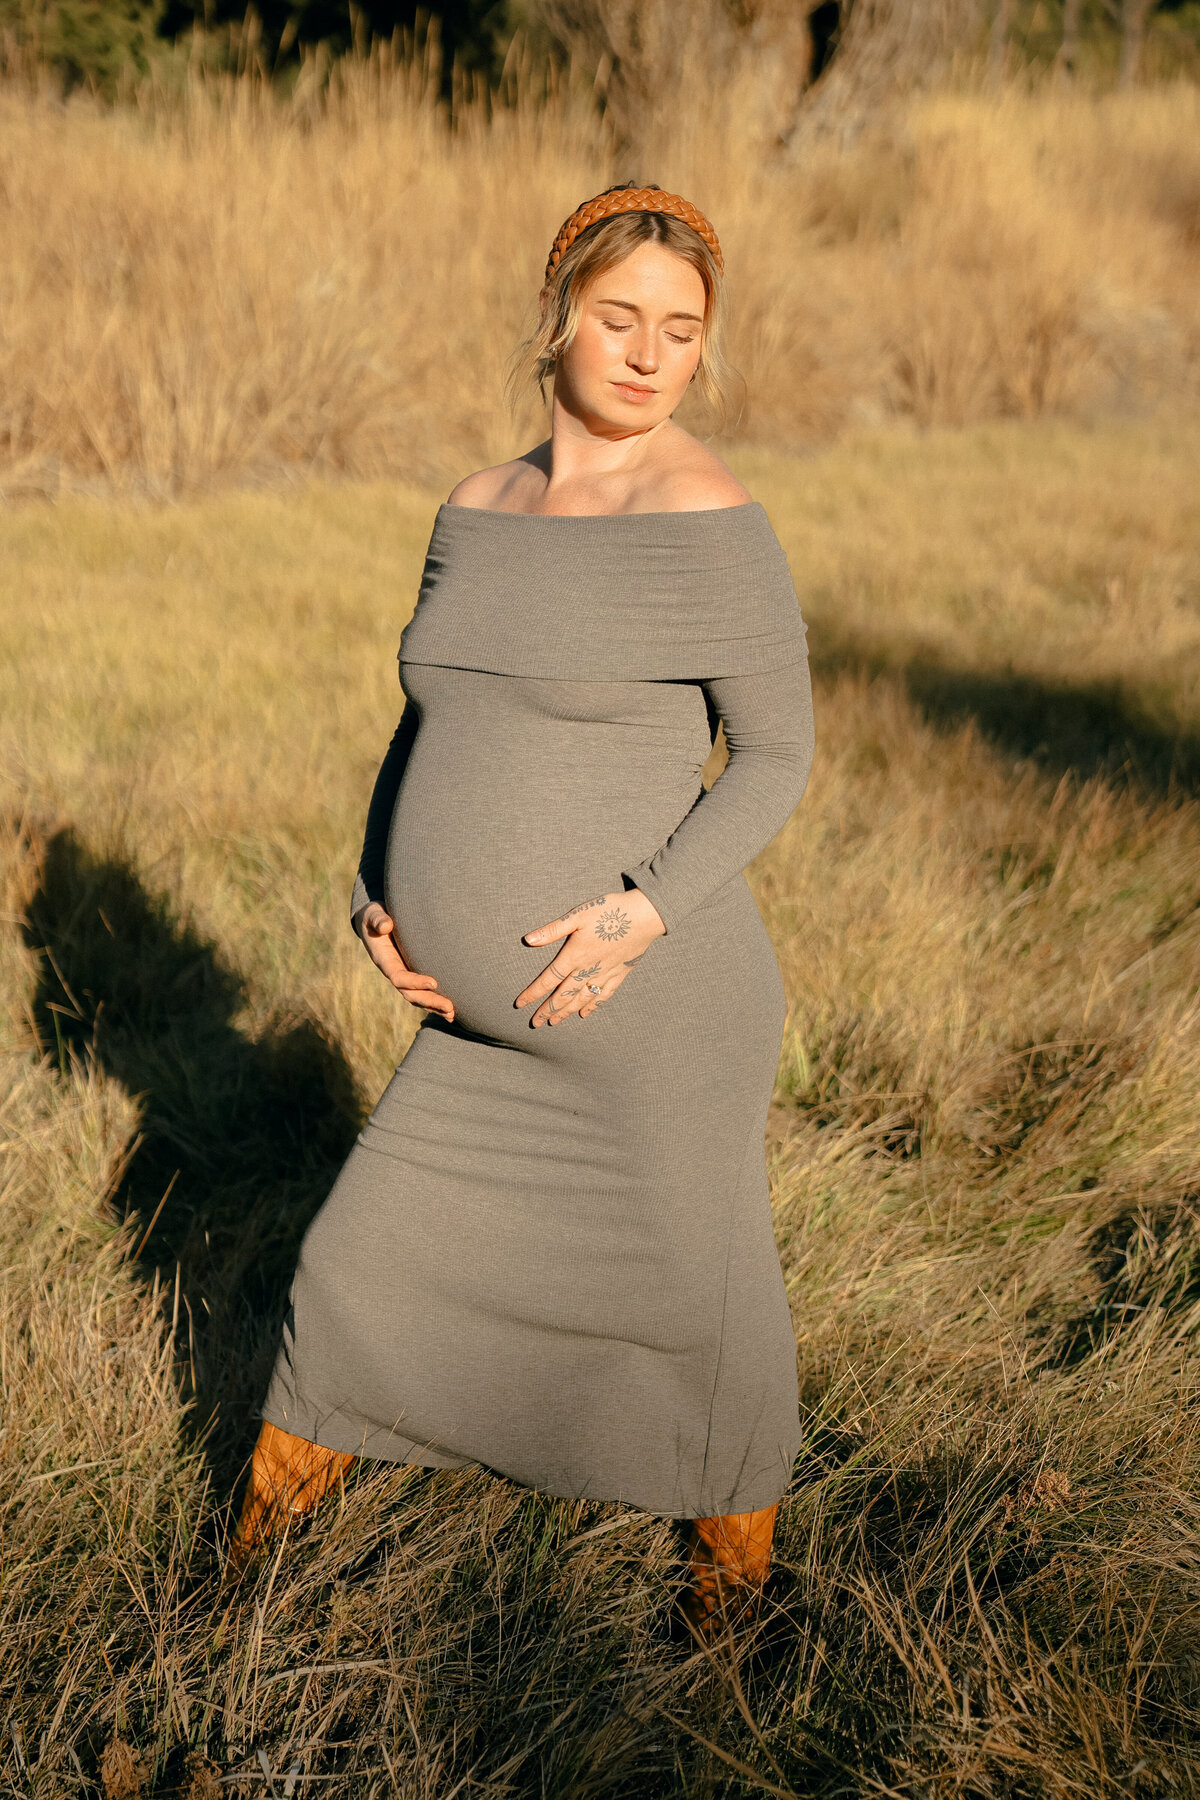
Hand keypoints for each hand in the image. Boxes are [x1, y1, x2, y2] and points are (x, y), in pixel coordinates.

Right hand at [356, 903, 455, 1022]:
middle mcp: (393, 972)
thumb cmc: (374, 915)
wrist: (373, 920)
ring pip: (417, 997)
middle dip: (430, 1001)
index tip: (434, 982)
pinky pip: (422, 992)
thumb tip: (386, 926)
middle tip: (450, 1008)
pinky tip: (449, 1009)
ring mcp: (403, 974)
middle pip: (410, 994)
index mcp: (384, 960)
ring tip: (452, 1014)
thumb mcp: (373, 914)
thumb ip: (378, 920)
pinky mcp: (411, 972)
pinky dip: (435, 1001)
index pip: (399, 977)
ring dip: (434, 1007)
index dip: (415, 982)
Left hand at [514, 888, 665, 1027]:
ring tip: (555, 1022)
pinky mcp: (619, 973)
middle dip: (548, 1010)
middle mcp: (587, 969)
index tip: (520, 1004)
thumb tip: (528, 939)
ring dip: (567, 1012)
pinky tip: (585, 1014)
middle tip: (536, 1023)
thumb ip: (553, 930)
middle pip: (563, 995)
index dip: (532, 993)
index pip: (548, 980)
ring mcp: (604, 974)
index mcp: (574, 955)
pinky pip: (603, 995)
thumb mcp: (577, 915)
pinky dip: (593, 1006)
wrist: (644, 916)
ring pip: (581, 999)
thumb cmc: (609, 910)